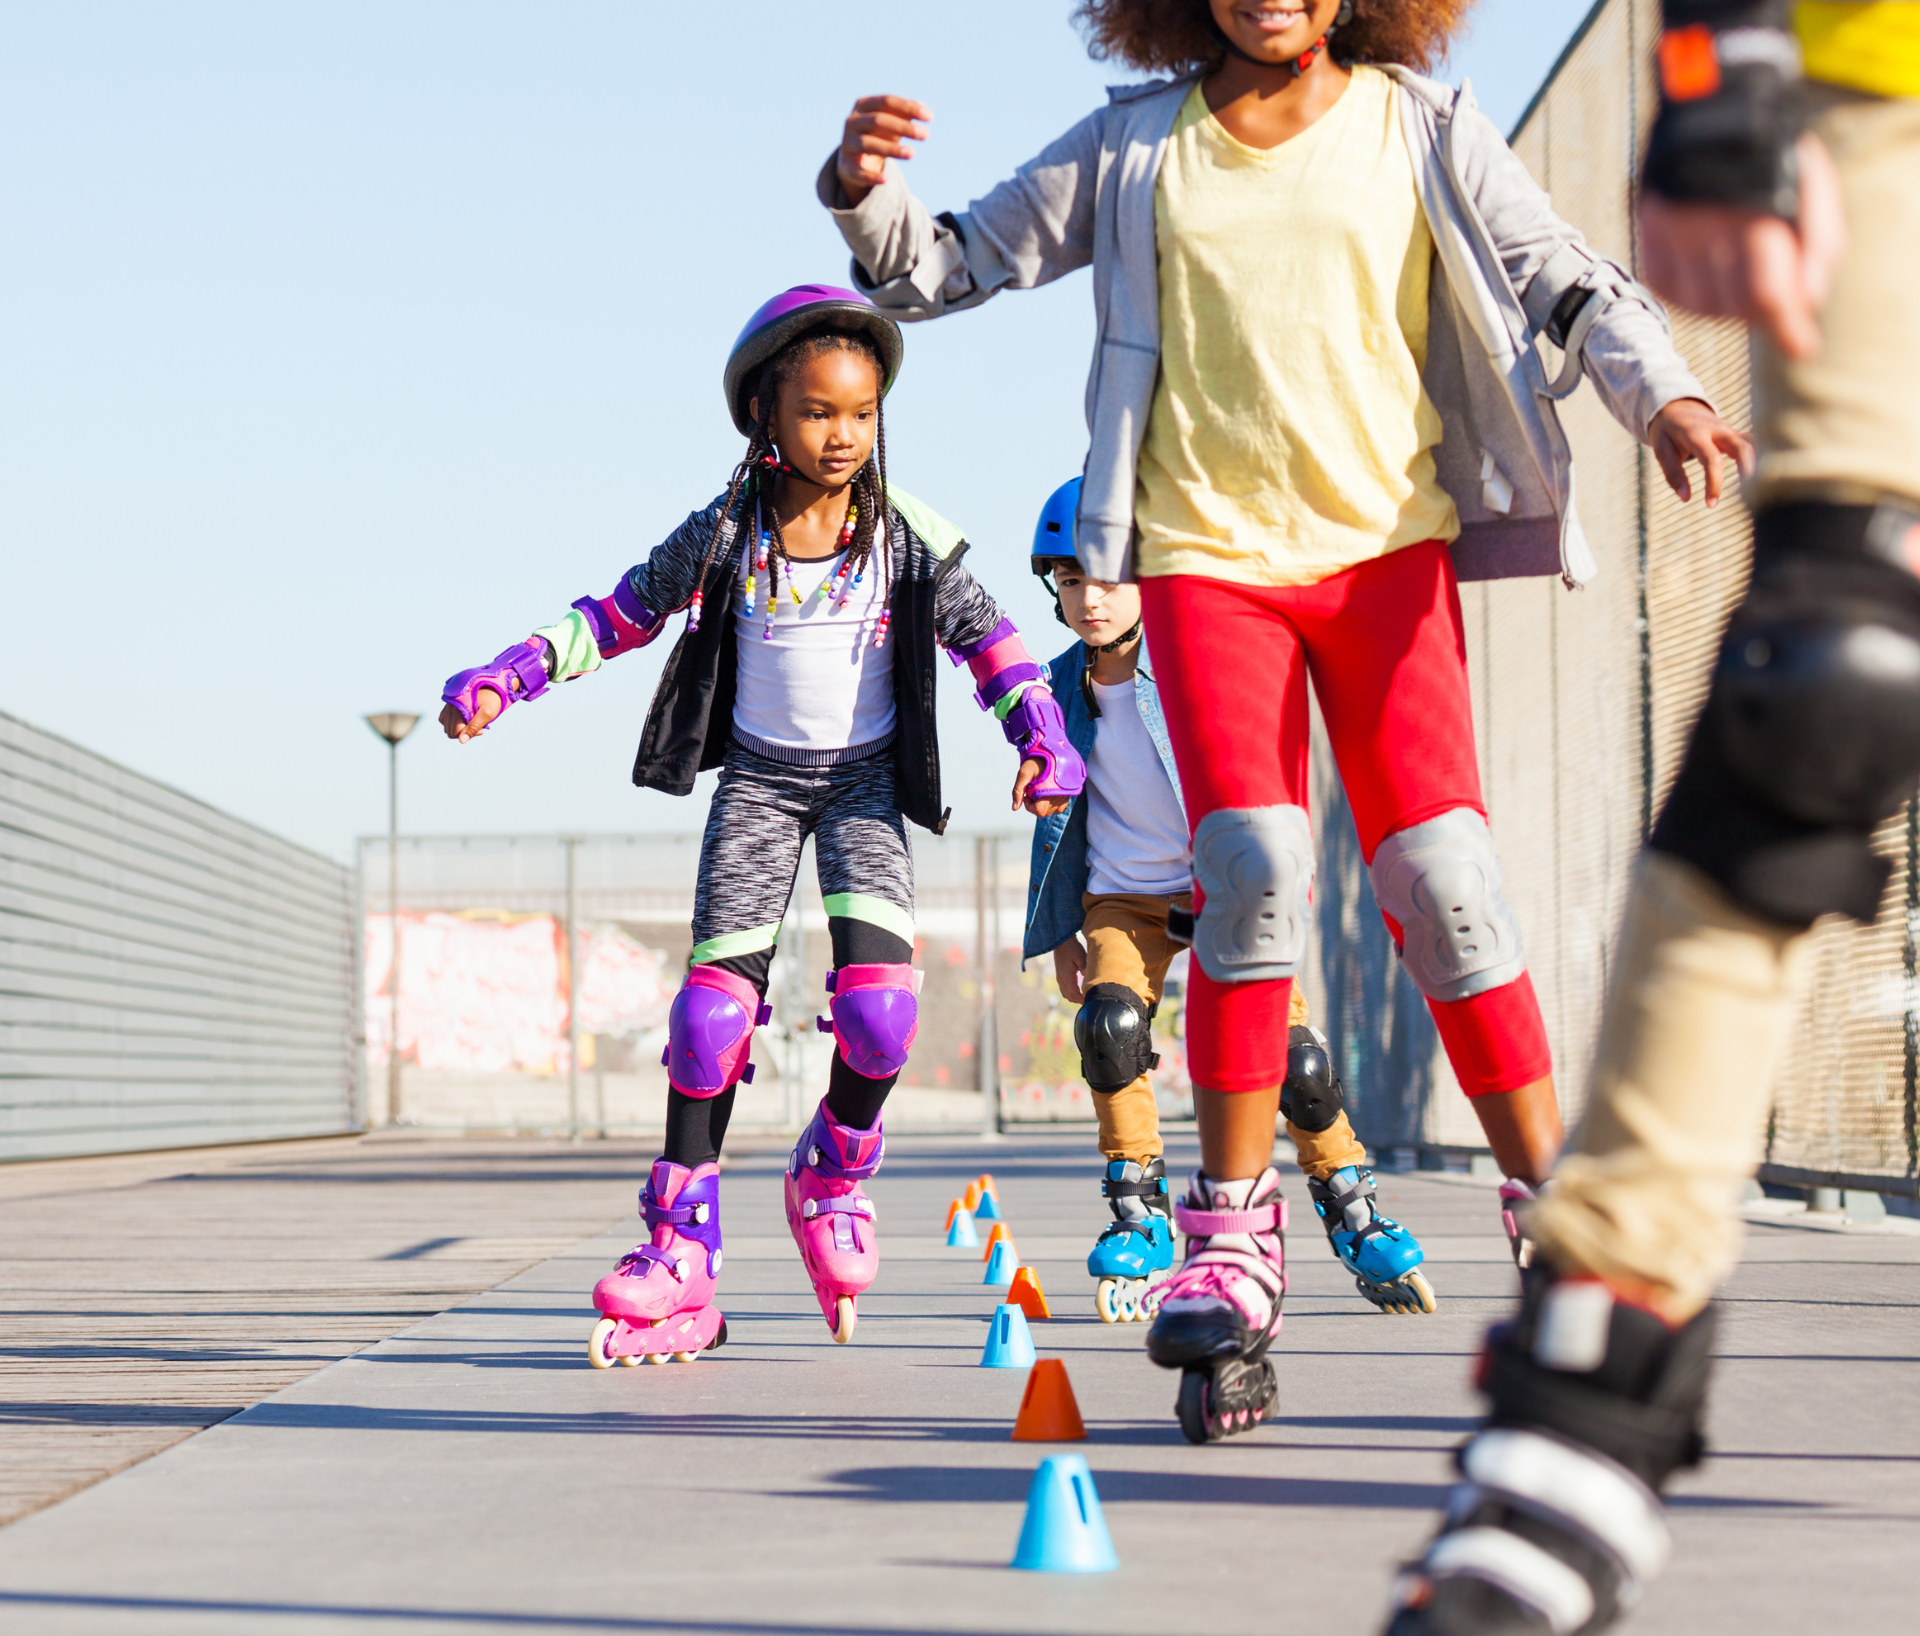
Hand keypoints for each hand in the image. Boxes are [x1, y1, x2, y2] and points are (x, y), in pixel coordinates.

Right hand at [439, 690, 499, 742]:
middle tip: (479, 727)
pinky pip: (445, 717)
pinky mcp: (449, 702)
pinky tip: (467, 718)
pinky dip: (454, 721)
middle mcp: (450, 706)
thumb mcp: (487, 714)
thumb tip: (461, 741)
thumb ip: (474, 727)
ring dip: (459, 727)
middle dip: (463, 732)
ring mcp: (448, 704)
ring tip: (473, 722)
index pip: (454, 732)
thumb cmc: (492, 699)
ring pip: (446, 724)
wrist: (494, 682)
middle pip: (449, 730)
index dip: (467, 734)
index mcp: (457, 709)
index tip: (481, 730)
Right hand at [836, 94, 930, 207]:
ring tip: (912, 153)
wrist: (855, 158)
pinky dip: (871, 176)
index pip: (887, 101)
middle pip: (878, 120)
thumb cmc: (878, 133)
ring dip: (891, 149)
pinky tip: (886, 179)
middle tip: (926, 135)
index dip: (908, 107)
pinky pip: (858, 172)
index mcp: (863, 106)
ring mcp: (847, 144)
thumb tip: (925, 110)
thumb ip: (907, 113)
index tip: (930, 118)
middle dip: (903, 127)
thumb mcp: (892, 121)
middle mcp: (852, 122)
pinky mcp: (846, 166)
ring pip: (868, 144)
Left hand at [1014, 757, 1070, 816]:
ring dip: (1045, 804)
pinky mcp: (1070, 792)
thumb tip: (1014, 808)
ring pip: (1054, 810)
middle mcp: (1060, 795)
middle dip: (1036, 805)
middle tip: (1033, 790)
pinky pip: (1061, 806)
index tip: (1027, 794)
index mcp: (1048, 791)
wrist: (1052, 749)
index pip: (1039, 811)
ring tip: (1041, 790)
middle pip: (1046, 812)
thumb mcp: (1024, 773)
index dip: (1030, 806)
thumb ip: (1018, 791)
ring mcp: (1066, 795)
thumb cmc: (1036, 761)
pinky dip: (1053, 803)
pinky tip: (1048, 791)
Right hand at [1052, 938, 1086, 1003]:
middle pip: (1069, 996)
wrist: (1061, 942)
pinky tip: (1078, 991)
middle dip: (1078, 1000)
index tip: (1089, 1001)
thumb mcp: (1080, 955)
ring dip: (1074, 998)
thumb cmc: (1072, 948)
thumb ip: (1084, 966)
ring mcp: (1059, 978)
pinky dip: (1070, 993)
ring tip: (1084, 997)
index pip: (1073, 993)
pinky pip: (1064, 990)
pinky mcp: (1060, 976)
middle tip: (1089, 1000)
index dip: (1081, 999)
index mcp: (1066, 976)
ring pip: (1065, 994)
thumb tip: (1086, 975)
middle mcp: (1061, 979)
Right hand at [1637, 132, 1845, 360]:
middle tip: (1772, 295)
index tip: (1802, 346)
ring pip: (1695, 304)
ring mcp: (1671, 228)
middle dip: (1759, 311)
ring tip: (1738, 278)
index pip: (1767, 294)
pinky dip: (1689, 293)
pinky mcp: (1647, 227)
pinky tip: (1707, 274)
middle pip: (1731, 307)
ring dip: (1723, 305)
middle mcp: (1705, 225)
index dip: (1787, 327)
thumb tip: (1808, 303)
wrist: (1714, 100)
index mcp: (1752, 214)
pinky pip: (1665, 287)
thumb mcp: (1813, 189)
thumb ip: (1819, 246)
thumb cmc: (1771, 150)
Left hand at [1648, 397, 1753, 507]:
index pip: (1712, 459)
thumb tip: (1685, 499)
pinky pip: (1752, 445)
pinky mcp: (1736, 434)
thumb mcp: (1661, 450)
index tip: (1711, 504)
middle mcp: (1718, 429)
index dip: (1714, 483)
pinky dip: (1760, 459)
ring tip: (1756, 491)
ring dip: (1757, 466)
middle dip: (1749, 471)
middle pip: (1742, 448)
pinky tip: (1763, 478)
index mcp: (1696, 433)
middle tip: (1749, 496)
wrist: (1677, 406)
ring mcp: (1730, 430)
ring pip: (1752, 446)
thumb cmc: (1667, 431)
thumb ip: (1673, 474)